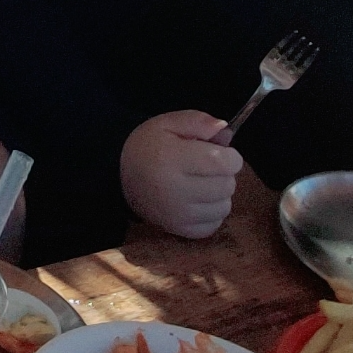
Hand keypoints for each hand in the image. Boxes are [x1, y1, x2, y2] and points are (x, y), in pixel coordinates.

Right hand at [120, 112, 244, 239]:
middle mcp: (174, 191)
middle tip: (207, 167)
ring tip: (202, 183)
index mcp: (170, 159)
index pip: (221, 162)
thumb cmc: (148, 146)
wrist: (121, 177)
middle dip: (224, 174)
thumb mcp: (168, 123)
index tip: (224, 152)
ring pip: (224, 207)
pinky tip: (198, 200)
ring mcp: (177, 215)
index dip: (231, 156)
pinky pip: (214, 224)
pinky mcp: (180, 230)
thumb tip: (225, 129)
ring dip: (219, 194)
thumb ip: (198, 121)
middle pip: (227, 185)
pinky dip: (211, 212)